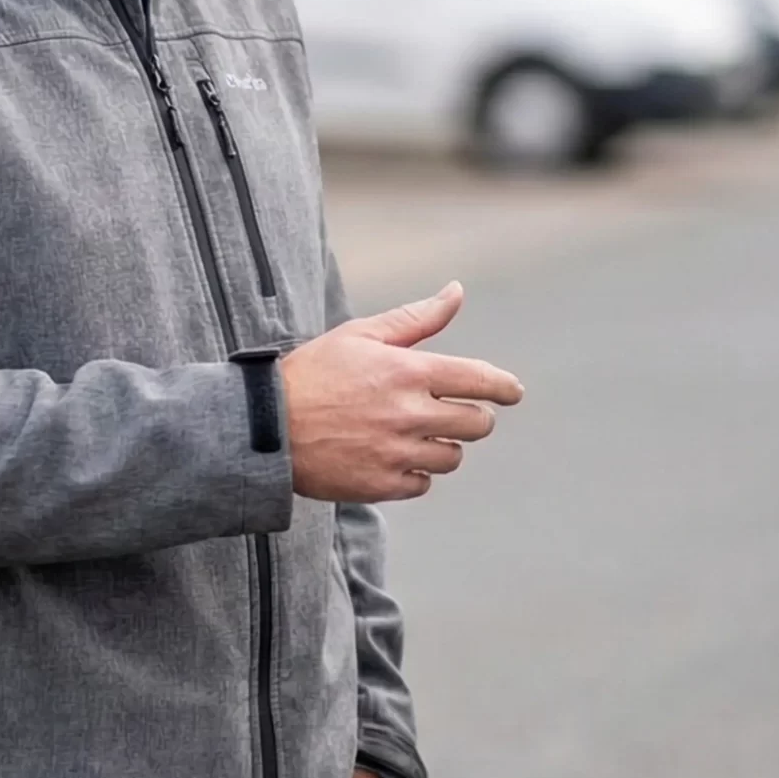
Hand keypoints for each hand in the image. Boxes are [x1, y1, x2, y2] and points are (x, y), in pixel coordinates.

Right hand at [279, 282, 522, 502]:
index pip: (479, 380)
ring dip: (444, 446)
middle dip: (473, 417)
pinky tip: (394, 457)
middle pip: (477, 424)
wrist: (265, 427)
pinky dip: (417, 473)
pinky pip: (423, 484)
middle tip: (456, 414)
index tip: (514, 392)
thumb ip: (417, 318)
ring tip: (416, 434)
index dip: (504, 387)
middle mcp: (409, 414)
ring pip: (452, 457)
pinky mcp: (380, 485)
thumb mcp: (362, 335)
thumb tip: (457, 291)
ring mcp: (396, 453)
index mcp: (409, 372)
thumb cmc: (314, 373)